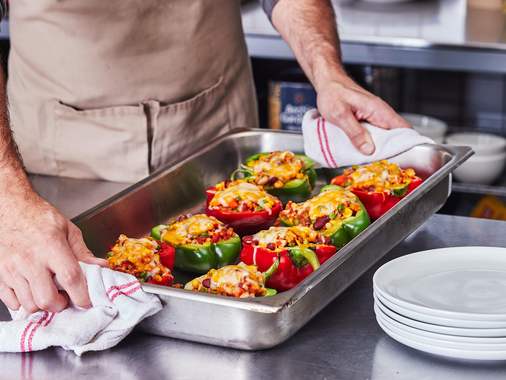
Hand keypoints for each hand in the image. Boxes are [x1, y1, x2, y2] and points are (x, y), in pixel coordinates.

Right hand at [0, 191, 106, 312]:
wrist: (9, 208)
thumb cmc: (39, 217)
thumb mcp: (67, 230)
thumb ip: (83, 252)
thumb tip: (101, 267)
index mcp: (51, 246)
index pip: (70, 277)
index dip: (81, 295)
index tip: (87, 302)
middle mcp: (30, 260)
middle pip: (47, 299)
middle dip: (60, 305)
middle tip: (65, 298)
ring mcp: (11, 269)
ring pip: (29, 305)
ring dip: (43, 305)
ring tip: (49, 292)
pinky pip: (11, 303)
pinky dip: (24, 302)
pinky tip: (32, 290)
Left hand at [316, 74, 410, 154]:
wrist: (328, 83)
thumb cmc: (333, 94)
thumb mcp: (340, 115)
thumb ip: (355, 133)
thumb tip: (369, 150)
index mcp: (378, 110)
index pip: (403, 129)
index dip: (406, 145)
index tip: (401, 159)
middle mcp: (380, 113)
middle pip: (396, 136)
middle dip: (391, 151)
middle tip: (381, 164)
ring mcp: (375, 117)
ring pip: (385, 137)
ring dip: (380, 148)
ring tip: (372, 161)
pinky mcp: (368, 120)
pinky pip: (375, 134)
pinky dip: (372, 144)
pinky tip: (364, 152)